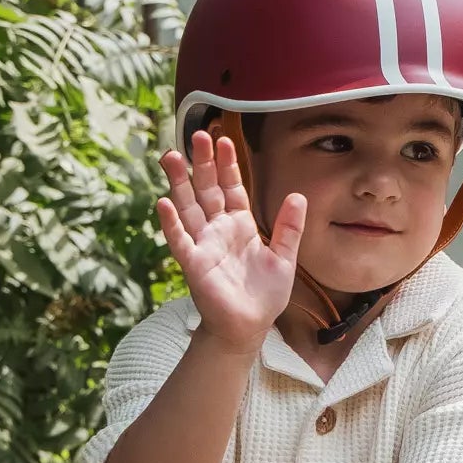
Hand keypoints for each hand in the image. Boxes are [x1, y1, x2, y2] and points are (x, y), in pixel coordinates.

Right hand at [157, 131, 305, 354]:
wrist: (249, 327)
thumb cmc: (264, 295)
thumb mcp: (284, 258)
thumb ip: (289, 228)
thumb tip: (298, 195)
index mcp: (239, 225)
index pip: (231, 188)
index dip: (227, 165)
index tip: (224, 139)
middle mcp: (218, 230)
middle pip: (207, 190)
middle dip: (202, 163)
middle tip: (197, 135)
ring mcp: (203, 245)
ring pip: (188, 207)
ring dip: (179, 182)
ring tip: (170, 156)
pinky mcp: (194, 264)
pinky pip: (180, 240)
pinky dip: (171, 223)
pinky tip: (163, 202)